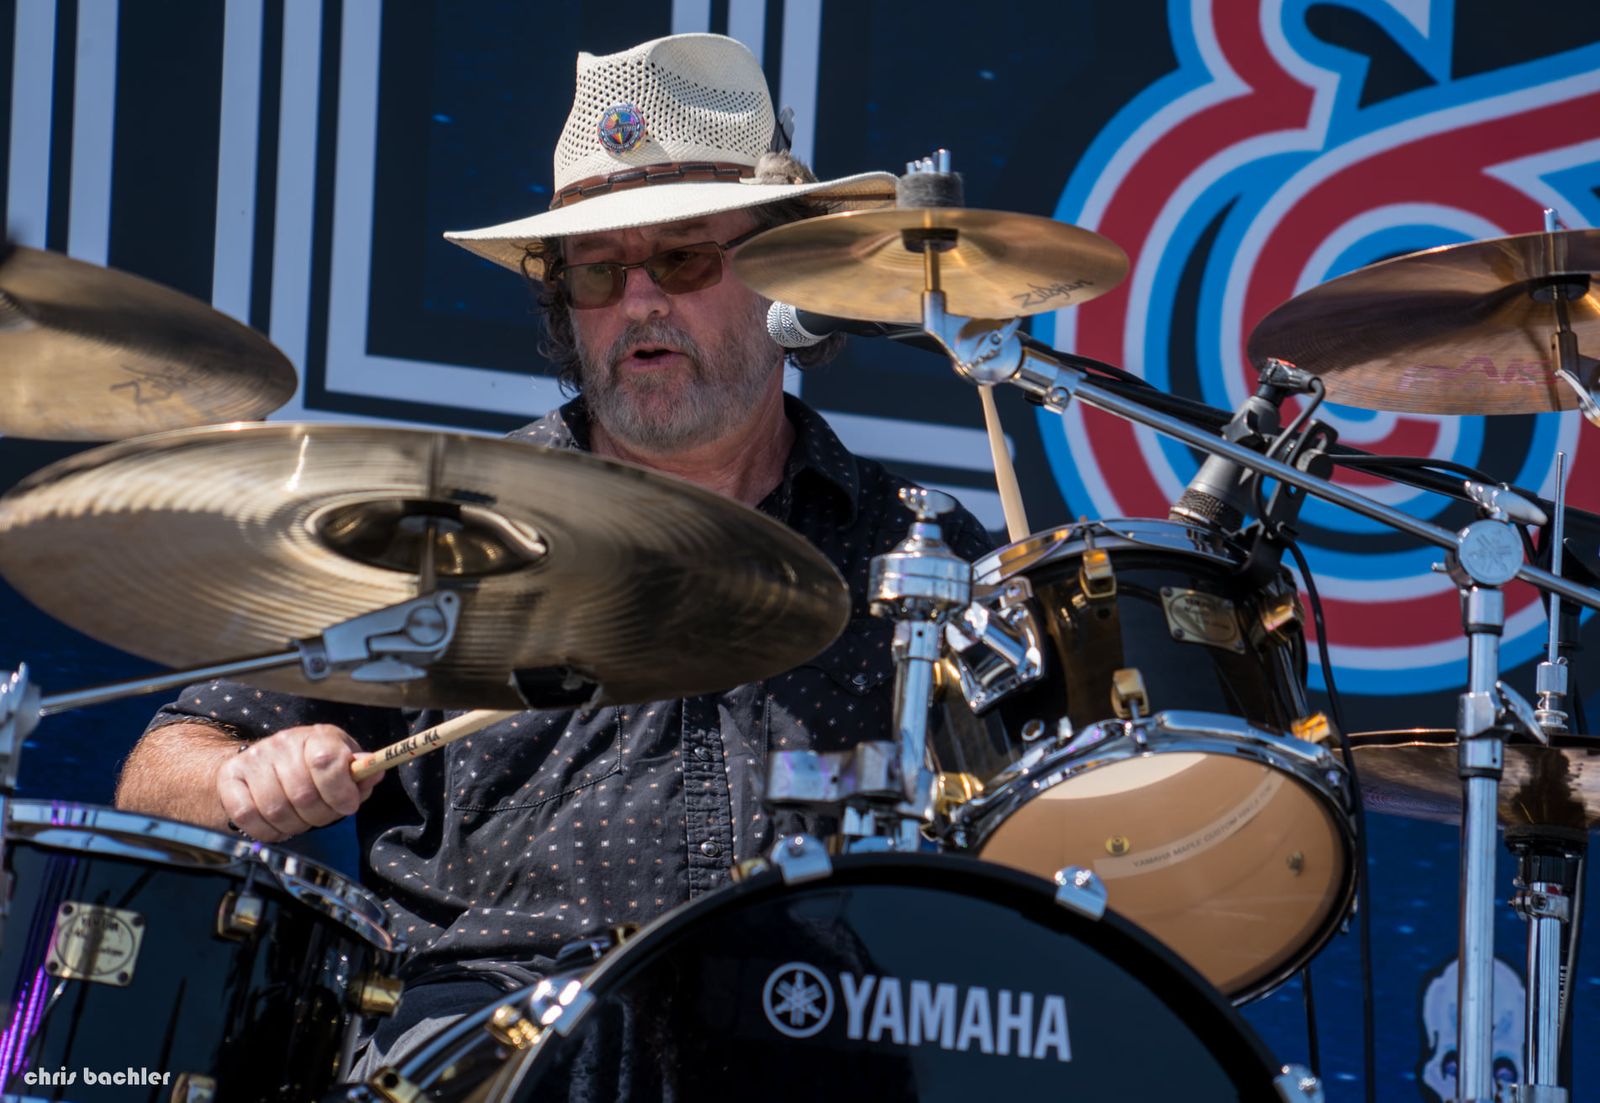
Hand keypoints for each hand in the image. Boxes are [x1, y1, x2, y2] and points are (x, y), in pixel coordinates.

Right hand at [216, 725, 383, 841]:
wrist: (260, 763)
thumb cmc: (309, 767)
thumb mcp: (342, 762)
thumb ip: (361, 771)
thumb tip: (375, 770)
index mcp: (316, 736)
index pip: (327, 761)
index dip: (340, 790)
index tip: (349, 805)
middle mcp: (282, 743)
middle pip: (303, 794)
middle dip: (319, 816)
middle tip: (322, 818)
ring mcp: (253, 759)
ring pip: (276, 809)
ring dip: (294, 826)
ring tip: (300, 821)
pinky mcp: (230, 778)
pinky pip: (247, 816)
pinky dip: (267, 831)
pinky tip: (278, 826)